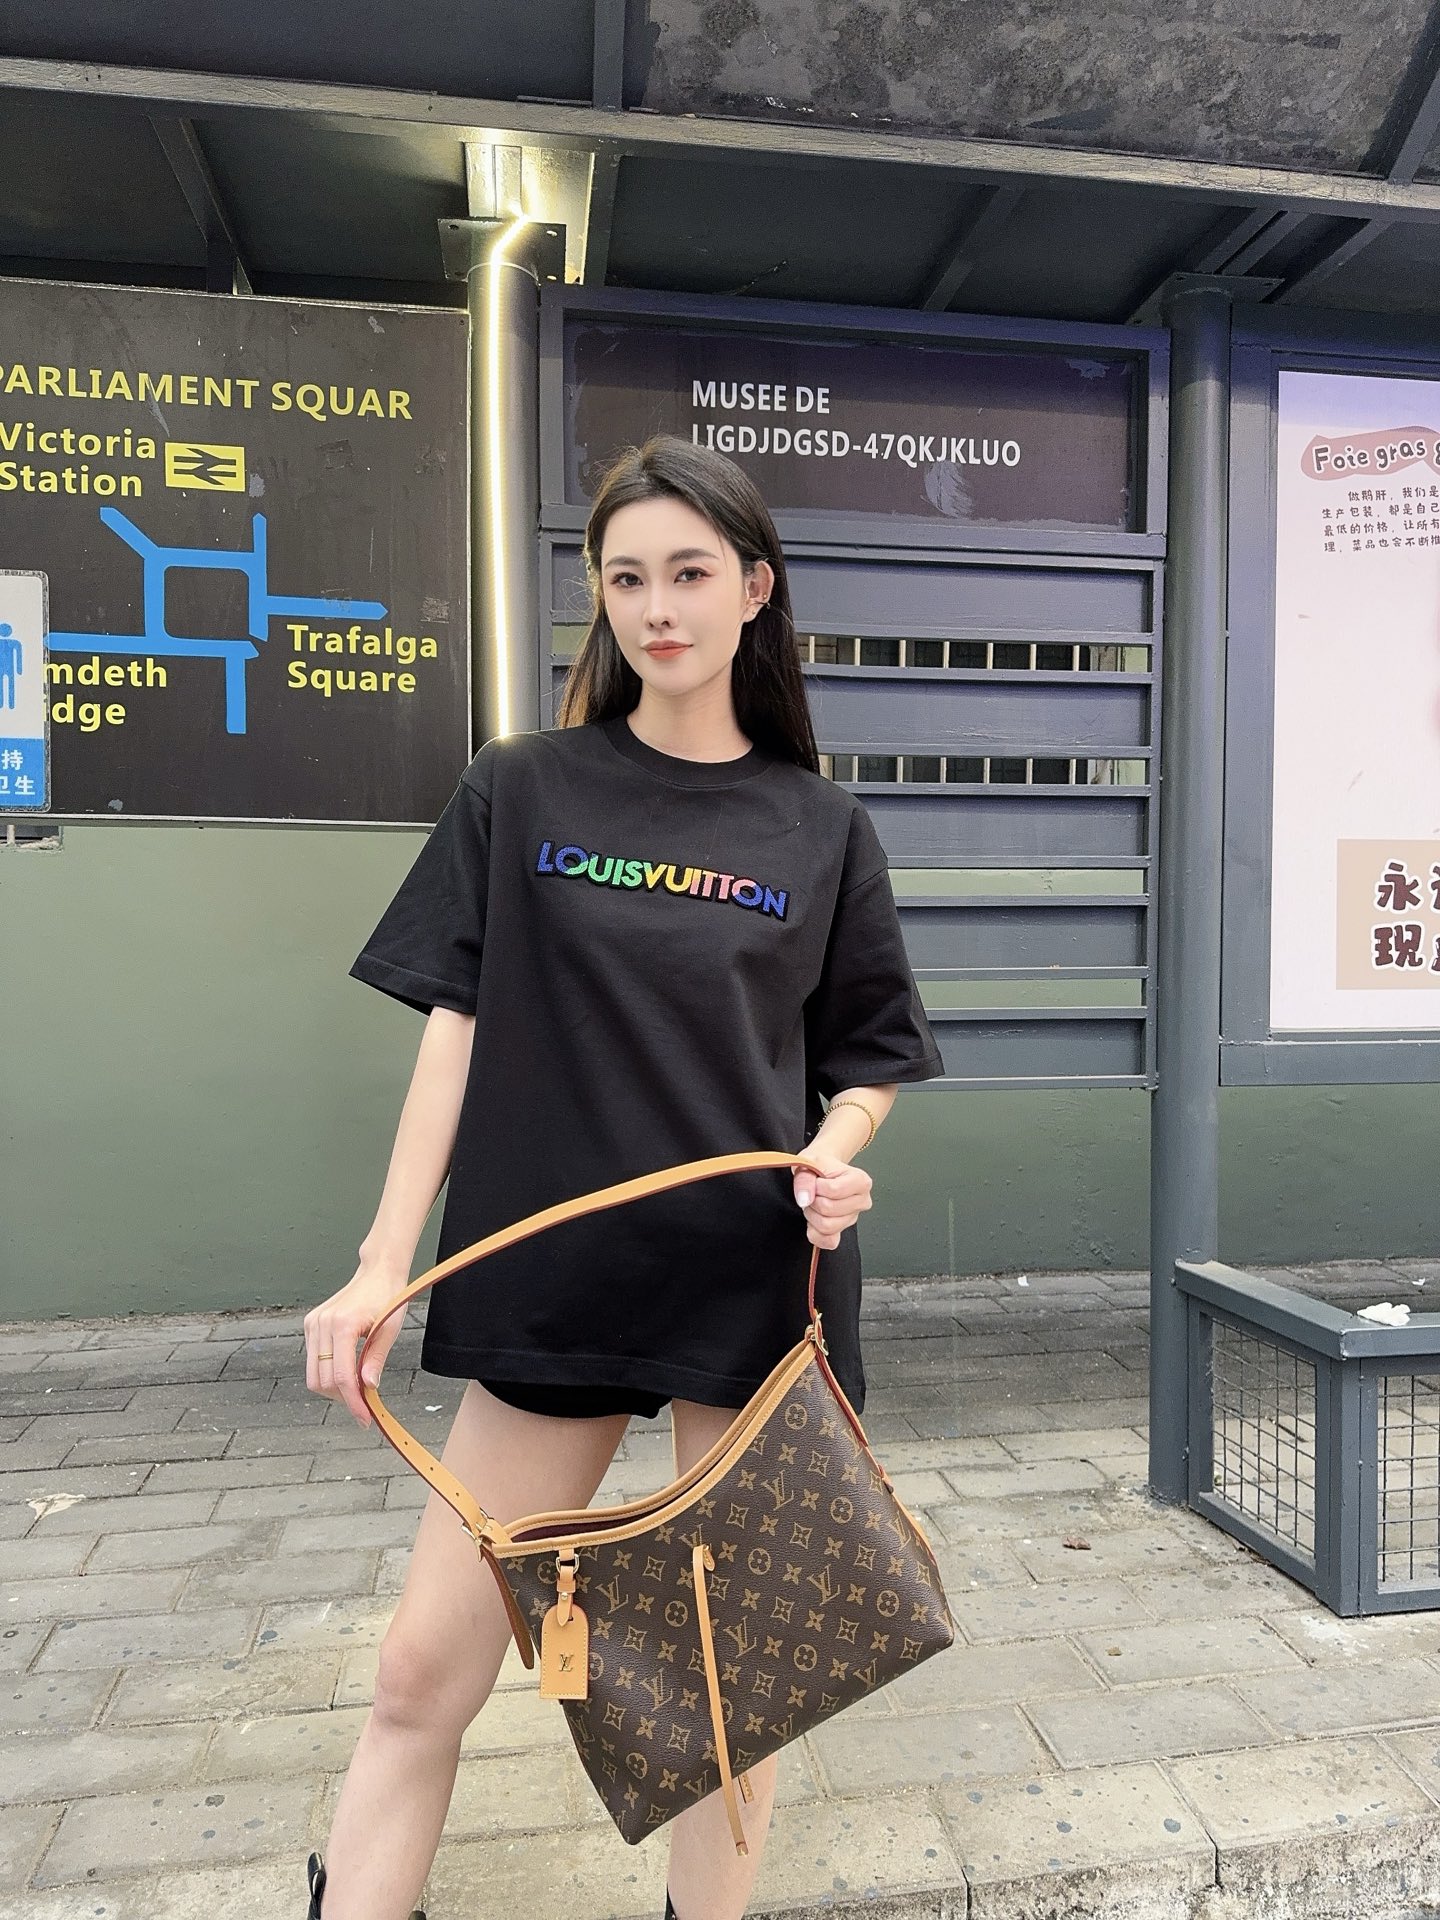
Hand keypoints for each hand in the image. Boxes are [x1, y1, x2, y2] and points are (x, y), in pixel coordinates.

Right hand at [303, 1263, 409, 1427]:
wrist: (378, 1273)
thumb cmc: (388, 1297)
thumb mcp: (390, 1330)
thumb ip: (376, 1359)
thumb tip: (369, 1388)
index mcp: (342, 1325)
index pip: (342, 1377)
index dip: (353, 1402)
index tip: (364, 1418)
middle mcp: (322, 1324)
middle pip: (323, 1381)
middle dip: (343, 1398)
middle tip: (364, 1405)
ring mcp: (313, 1324)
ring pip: (314, 1374)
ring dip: (334, 1389)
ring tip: (357, 1389)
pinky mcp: (311, 1324)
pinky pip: (313, 1360)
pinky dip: (329, 1372)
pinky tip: (348, 1372)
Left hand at [791, 1149, 872, 1250]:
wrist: (824, 1171)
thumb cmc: (820, 1166)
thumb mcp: (809, 1162)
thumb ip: (805, 1179)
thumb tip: (805, 1200)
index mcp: (861, 1181)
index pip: (833, 1190)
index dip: (816, 1186)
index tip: (816, 1180)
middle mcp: (862, 1201)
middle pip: (829, 1209)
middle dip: (813, 1201)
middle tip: (813, 1193)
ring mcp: (853, 1218)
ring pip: (827, 1226)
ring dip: (812, 1215)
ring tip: (814, 1203)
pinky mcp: (843, 1231)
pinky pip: (828, 1242)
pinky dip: (815, 1232)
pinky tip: (814, 1219)